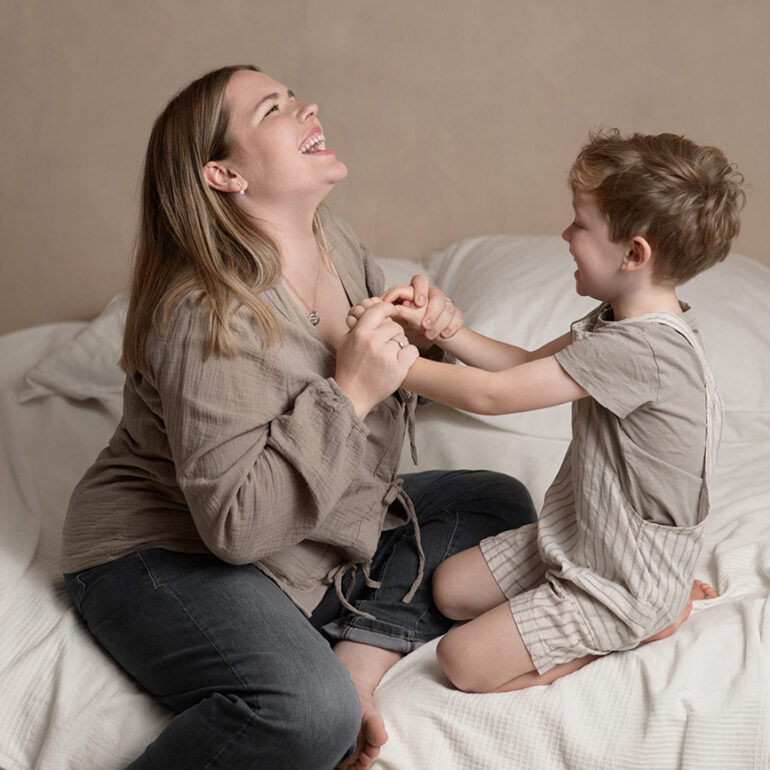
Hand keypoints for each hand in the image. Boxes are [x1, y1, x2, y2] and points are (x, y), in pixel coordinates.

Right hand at [336, 300, 418, 419]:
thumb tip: (372, 308)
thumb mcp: (347, 342)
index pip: (379, 309)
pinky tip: (400, 362)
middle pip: (394, 325)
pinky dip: (408, 356)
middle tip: (386, 345)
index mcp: (360, 333)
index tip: (392, 312)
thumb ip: (359, 324)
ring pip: (403, 339)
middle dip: (393, 333)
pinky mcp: (398, 368)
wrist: (352, 394)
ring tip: (389, 356)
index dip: (388, 308)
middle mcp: (373, 342)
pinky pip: (412, 351)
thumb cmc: (349, 368)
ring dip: (399, 345)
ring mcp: (386, 355)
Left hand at [381, 274, 462, 344]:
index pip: (419, 281)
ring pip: (448, 307)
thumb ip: (393, 309)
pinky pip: (458, 316)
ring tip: (428, 335)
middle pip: (437, 294)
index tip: (417, 304)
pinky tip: (444, 336)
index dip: (418, 291)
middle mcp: (432, 293)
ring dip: (439, 322)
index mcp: (417, 289)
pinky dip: (452, 326)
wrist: (425, 333)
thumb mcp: (398, 316)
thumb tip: (384, 307)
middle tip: (424, 324)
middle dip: (432, 308)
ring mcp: (445, 303)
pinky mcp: (455, 314)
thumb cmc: (407, 322)